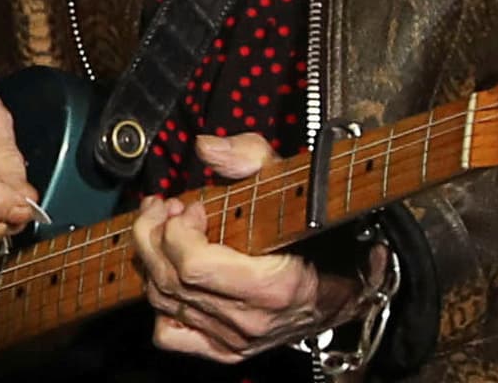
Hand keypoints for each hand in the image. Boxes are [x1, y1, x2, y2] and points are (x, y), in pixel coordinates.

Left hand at [129, 133, 360, 362]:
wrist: (345, 290)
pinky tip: (169, 278)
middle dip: (154, 234)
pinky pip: (170, 335)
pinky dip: (160, 307)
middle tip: (165, 208)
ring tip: (164, 230)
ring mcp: (235, 338)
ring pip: (164, 302)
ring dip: (153, 259)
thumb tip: (207, 148)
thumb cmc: (321, 238)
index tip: (191, 206)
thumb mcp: (294, 186)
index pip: (193, 265)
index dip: (178, 229)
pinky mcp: (226, 349)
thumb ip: (252, 158)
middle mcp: (249, 320)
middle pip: (170, 280)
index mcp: (270, 287)